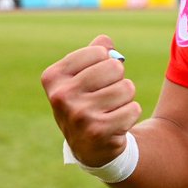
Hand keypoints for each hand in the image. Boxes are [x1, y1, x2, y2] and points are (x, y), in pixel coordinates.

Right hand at [41, 35, 141, 165]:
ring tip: (111, 109)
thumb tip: (105, 41)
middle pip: (115, 67)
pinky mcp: (99, 132)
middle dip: (118, 79)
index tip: (95, 78)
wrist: (89, 146)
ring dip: (126, 98)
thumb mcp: (82, 75)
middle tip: (106, 95)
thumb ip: (95, 52)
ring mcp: (79, 116)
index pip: (98, 51)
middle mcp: (61, 96)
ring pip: (127, 88)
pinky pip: (133, 108)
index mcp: (53, 77)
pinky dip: (131, 114)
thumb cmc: (88, 101)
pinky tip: (116, 123)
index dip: (105, 62)